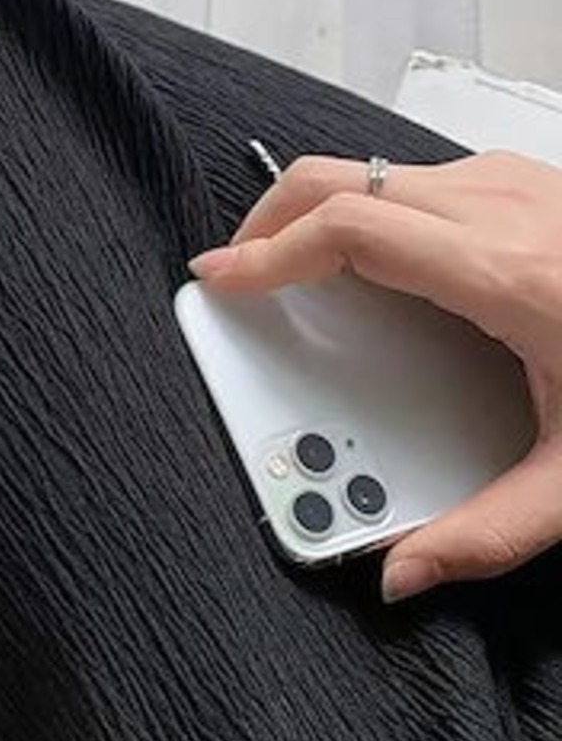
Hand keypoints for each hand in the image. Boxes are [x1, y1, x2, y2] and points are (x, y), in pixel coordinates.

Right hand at [190, 152, 561, 603]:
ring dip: (312, 211)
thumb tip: (402, 571)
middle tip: (239, 270)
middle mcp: (501, 205)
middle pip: (339, 178)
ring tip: (289, 269)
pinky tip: (367, 259)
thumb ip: (490, 531)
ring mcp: (512, 181)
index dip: (268, 251)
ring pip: (370, 168)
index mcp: (506, 271)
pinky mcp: (520, 181)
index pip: (350, 229)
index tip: (220, 275)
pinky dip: (361, 207)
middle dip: (268, 219)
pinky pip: (409, 177)